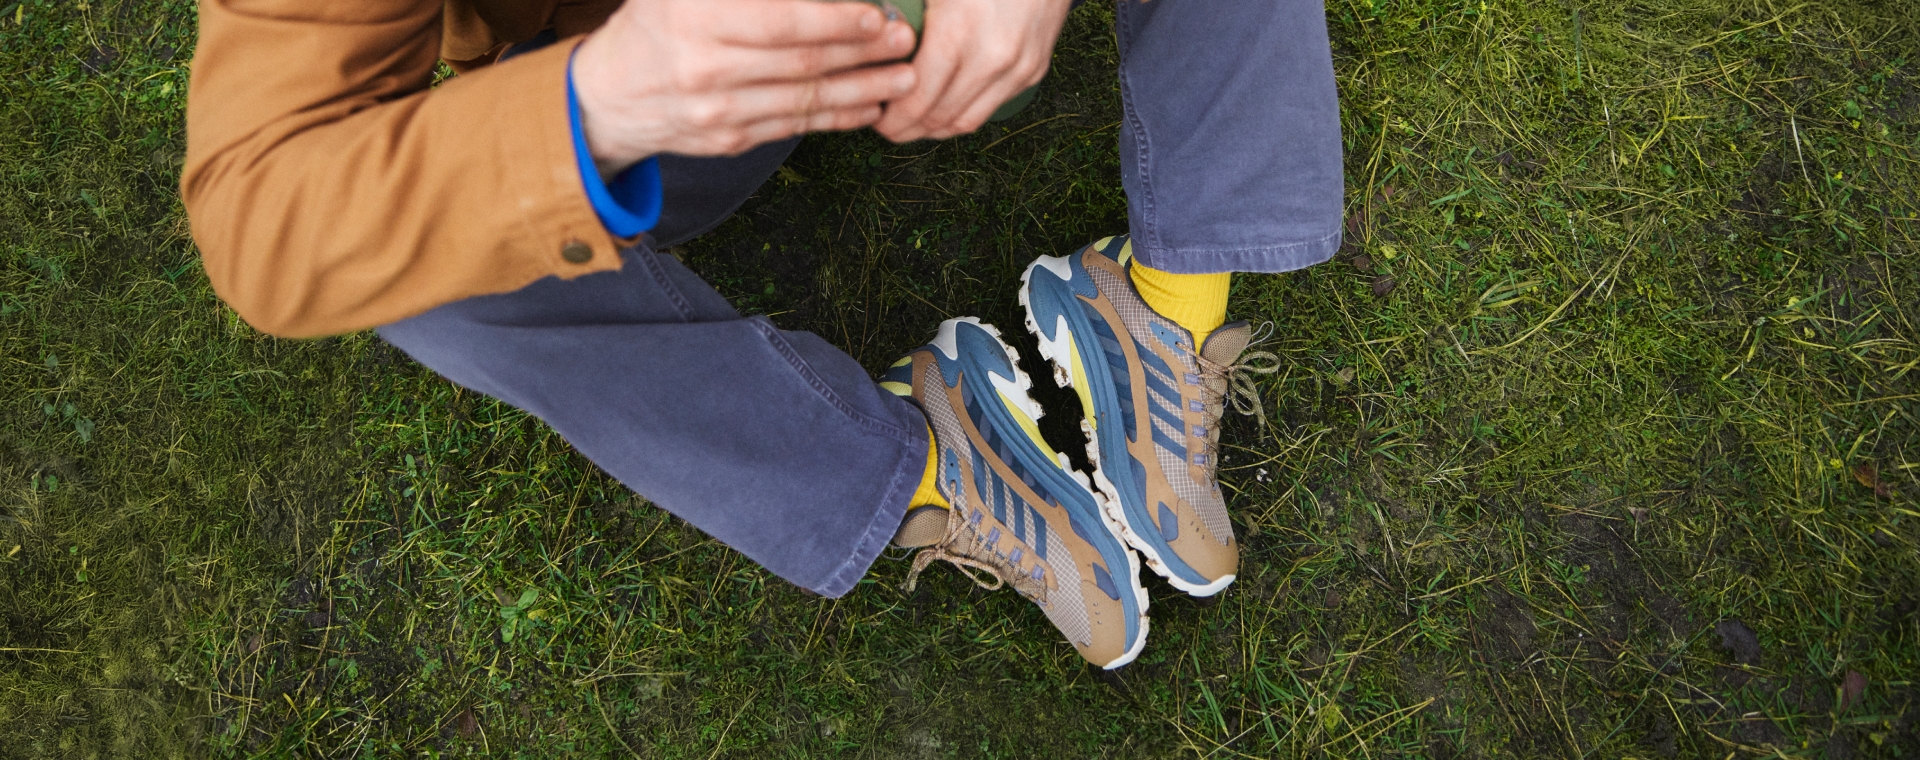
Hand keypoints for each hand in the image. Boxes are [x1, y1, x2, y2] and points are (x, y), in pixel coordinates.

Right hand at [573, 0, 918, 176]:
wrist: (610, 94)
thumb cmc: (658, 23)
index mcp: (694, 20)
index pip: (780, 22)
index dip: (834, 20)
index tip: (876, 14)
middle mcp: (705, 69)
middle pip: (802, 62)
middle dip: (863, 53)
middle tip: (905, 41)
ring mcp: (717, 112)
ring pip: (805, 101)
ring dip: (863, 90)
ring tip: (903, 78)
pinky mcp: (729, 141)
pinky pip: (794, 127)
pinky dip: (837, 118)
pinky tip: (870, 106)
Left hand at [872, 0, 1071, 141]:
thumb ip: (901, 13)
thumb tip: (869, 40)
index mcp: (958, 33)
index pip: (917, 100)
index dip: (892, 119)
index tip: (876, 119)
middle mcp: (992, 58)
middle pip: (939, 117)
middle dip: (908, 129)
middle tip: (887, 126)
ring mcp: (1017, 68)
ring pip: (966, 121)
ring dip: (935, 129)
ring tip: (912, 124)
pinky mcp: (1033, 71)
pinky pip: (990, 107)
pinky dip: (962, 114)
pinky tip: (944, 107)